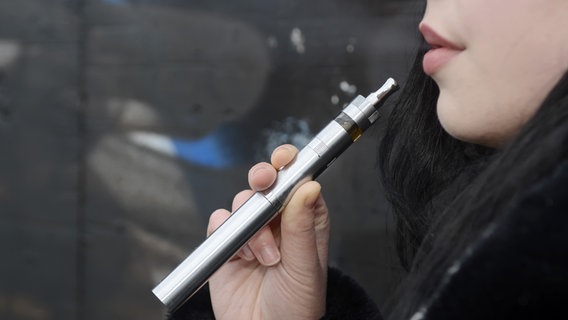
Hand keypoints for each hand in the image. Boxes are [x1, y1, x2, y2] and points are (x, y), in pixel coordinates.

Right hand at [208, 144, 329, 319]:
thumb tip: (310, 185)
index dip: (292, 165)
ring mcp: (251, 232)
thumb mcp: (305, 267)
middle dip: (264, 177)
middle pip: (268, 183)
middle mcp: (278, 223)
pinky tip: (240, 257)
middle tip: (264, 181)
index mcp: (305, 222)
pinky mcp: (227, 244)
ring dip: (251, 225)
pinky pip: (220, 222)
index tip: (285, 159)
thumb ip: (302, 227)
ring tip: (264, 256)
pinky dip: (227, 235)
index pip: (300, 182)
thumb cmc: (295, 308)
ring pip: (243, 202)